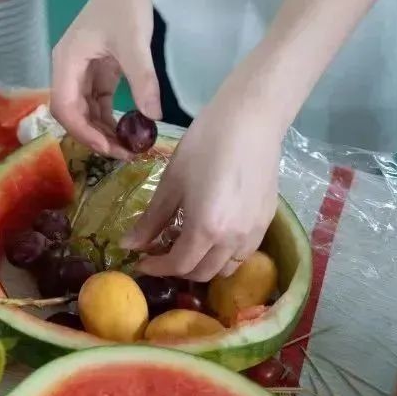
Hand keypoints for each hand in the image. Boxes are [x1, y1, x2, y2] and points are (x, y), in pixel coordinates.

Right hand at [50, 0, 161, 157]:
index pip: (66, 108)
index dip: (84, 132)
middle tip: (124, 153)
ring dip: (101, 130)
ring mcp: (79, 71)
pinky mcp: (94, 71)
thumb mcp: (135, 44)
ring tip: (128, 146)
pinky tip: (127, 128)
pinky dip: (108, 117)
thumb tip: (154, 118)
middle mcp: (66, 70)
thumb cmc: (124, 5)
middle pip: (71, 113)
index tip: (111, 147)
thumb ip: (143, 80)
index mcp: (66, 63)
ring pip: (83, 111)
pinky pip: (96, 102)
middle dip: (94, 136)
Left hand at [122, 95, 281, 280]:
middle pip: (204, 272)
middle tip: (159, 253)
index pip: (180, 265)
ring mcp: (255, 232)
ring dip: (203, 265)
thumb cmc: (203, 146)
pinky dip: (223, 255)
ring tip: (185, 244)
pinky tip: (211, 234)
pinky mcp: (267, 222)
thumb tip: (129, 245)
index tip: (140, 262)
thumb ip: (151, 220)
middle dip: (178, 269)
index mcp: (207, 229)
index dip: (157, 268)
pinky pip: (243, 253)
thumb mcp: (170, 183)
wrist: (249, 122)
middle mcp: (234, 239)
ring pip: (227, 267)